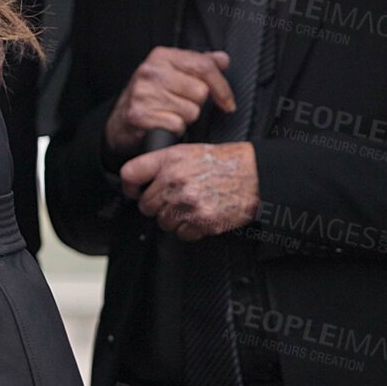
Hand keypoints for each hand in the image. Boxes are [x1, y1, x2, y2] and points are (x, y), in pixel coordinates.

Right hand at [103, 47, 233, 153]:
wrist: (120, 122)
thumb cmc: (151, 96)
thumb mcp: (173, 73)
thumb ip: (199, 65)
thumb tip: (223, 60)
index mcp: (162, 56)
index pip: (204, 66)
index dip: (222, 87)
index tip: (228, 102)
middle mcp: (151, 71)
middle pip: (200, 92)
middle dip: (196, 104)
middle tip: (181, 104)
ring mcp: (143, 93)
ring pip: (191, 111)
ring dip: (186, 118)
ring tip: (170, 113)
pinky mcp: (140, 115)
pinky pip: (177, 125)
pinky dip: (175, 129)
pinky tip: (163, 123)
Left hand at [119, 142, 257, 241]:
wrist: (257, 175)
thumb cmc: (228, 162)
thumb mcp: (191, 151)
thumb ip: (165, 164)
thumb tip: (146, 181)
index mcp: (169, 160)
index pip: (130, 173)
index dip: (129, 186)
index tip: (133, 192)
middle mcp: (174, 181)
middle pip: (146, 205)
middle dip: (158, 206)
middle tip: (174, 201)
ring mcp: (187, 203)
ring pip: (163, 222)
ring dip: (175, 219)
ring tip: (192, 207)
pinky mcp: (201, 221)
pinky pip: (183, 234)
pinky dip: (191, 230)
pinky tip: (202, 216)